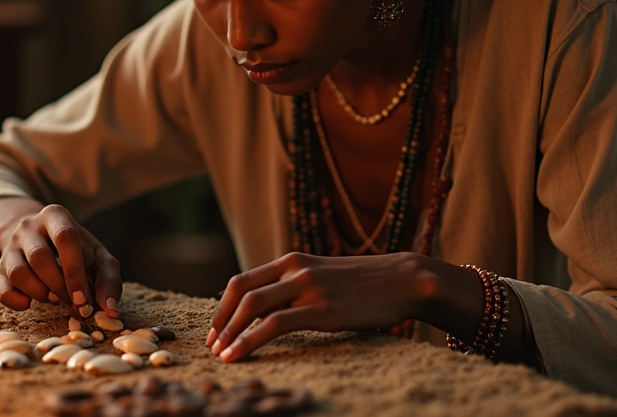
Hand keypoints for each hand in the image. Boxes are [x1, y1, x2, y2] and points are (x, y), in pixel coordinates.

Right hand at [0, 204, 122, 319]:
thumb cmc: (76, 251)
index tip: (83, 300)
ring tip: (54, 298)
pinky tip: (32, 302)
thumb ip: (109, 280)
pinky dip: (19, 303)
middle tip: (74, 305)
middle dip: (60, 287)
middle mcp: (29, 226)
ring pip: (19, 273)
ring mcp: (11, 246)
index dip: (74, 272)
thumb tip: (110, 310)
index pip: (65, 238)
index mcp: (57, 216)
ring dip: (40, 294)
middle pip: (40, 257)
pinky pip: (3, 291)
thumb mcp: (98, 257)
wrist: (39, 239)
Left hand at [208, 251, 432, 361]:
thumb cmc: (365, 284)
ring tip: (221, 356)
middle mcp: (295, 269)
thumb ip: (296, 287)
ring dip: (230, 333)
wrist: (403, 279)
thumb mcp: (323, 276)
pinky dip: (249, 341)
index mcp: (292, 260)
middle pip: (240, 292)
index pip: (242, 281)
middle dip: (221, 321)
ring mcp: (308, 288)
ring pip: (252, 307)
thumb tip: (269, 312)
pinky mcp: (322, 309)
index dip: (223, 307)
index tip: (216, 330)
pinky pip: (274, 325)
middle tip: (212, 345)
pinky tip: (239, 355)